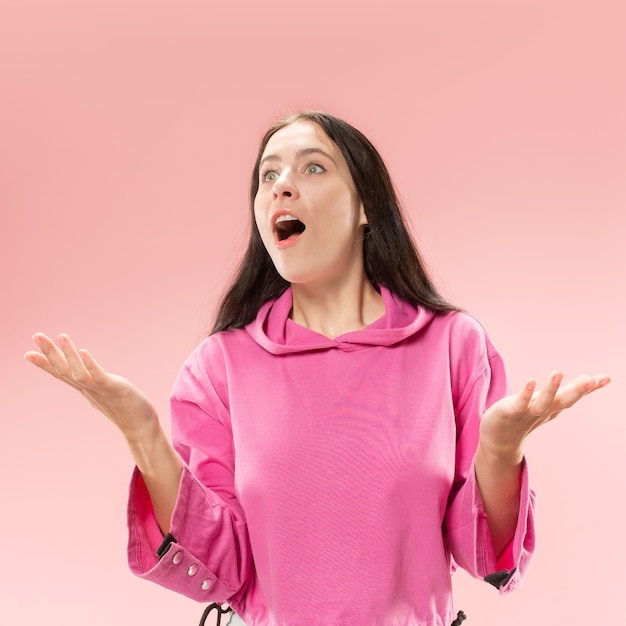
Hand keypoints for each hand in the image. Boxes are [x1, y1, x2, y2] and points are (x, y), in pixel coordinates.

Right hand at [25, 333, 158, 440]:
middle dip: (50, 352)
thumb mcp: (101, 393)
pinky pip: (99, 377)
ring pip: (78, 372)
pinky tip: (84, 352)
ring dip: (69, 355)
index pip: (60, 373)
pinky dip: (90, 365)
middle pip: (64, 369)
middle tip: (36, 335)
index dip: (44, 363)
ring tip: (61, 336)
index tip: (27, 353)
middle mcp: (88, 388)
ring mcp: (99, 390)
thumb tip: (82, 376)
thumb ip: (91, 383)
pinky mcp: (114, 389)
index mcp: (84, 387)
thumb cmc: (123, 408)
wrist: (140, 427)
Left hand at [480, 371, 610, 460]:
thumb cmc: (525, 416)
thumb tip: (590, 379)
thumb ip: (567, 392)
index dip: (590, 388)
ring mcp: (527, 413)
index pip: (574, 396)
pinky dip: (525, 394)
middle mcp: (544, 411)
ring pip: (542, 402)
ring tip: (558, 372)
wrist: (499, 440)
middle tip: (591, 379)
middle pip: (564, 401)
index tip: (607, 378)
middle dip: (577, 391)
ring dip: (551, 389)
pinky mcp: (511, 412)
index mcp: (554, 407)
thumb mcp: (548, 403)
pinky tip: (531, 381)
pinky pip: (519, 403)